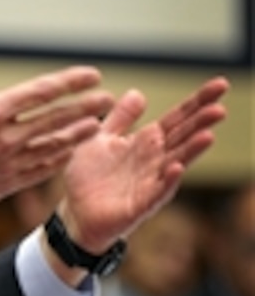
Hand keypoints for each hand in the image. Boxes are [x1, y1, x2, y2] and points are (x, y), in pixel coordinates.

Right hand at [0, 40, 113, 221]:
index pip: (38, 93)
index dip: (68, 82)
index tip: (91, 75)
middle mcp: (4, 139)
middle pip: (54, 118)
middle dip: (84, 106)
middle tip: (107, 98)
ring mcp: (8, 163)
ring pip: (53, 145)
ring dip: (78, 133)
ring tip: (98, 124)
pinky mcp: (6, 184)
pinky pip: (42, 169)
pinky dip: (60, 159)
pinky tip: (71, 153)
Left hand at [58, 77, 228, 253]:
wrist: (74, 211)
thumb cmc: (90, 175)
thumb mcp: (100, 139)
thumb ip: (120, 118)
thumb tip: (138, 93)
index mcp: (145, 142)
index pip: (176, 118)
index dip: (197, 102)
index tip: (220, 84)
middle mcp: (153, 160)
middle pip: (182, 137)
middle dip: (201, 123)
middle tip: (220, 107)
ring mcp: (150, 182)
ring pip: (175, 163)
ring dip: (191, 151)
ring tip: (208, 135)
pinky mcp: (139, 204)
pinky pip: (156, 192)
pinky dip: (167, 181)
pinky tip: (177, 168)